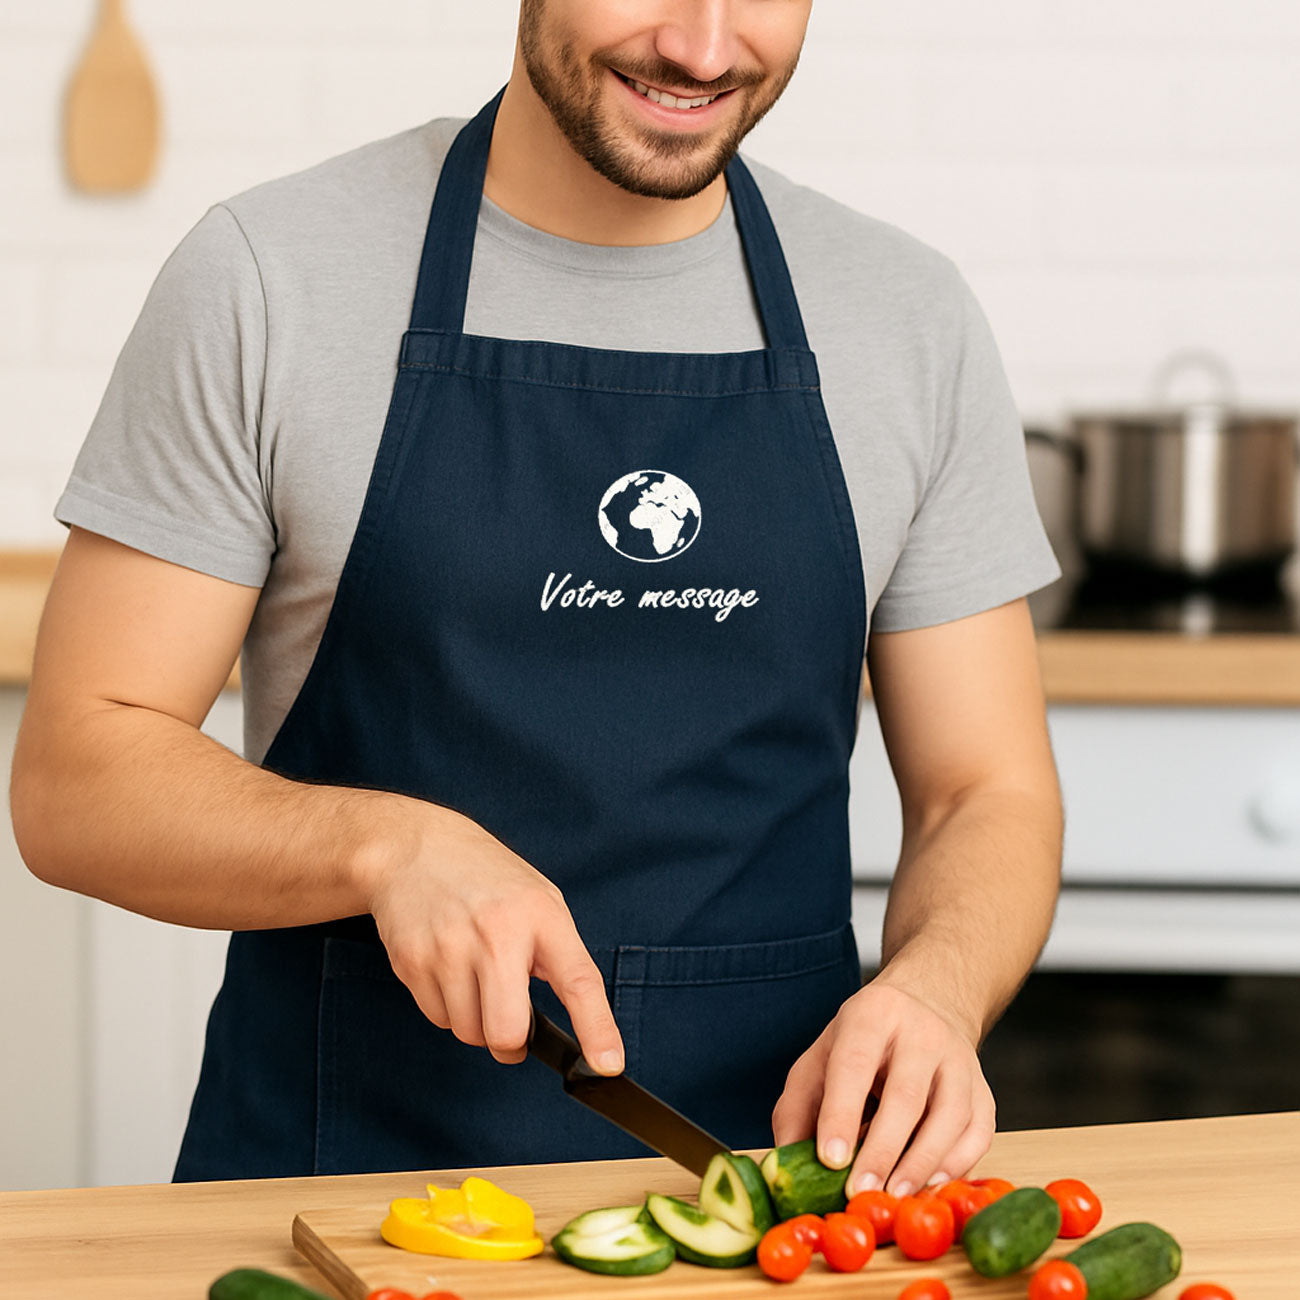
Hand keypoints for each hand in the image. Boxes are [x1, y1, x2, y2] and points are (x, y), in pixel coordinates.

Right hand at [360, 796, 623, 1072]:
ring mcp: (448, 948)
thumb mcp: (539, 899)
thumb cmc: (487, 879)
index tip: (608, 1064)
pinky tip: (449, 970)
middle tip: (513, 1032)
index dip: (597, 1028)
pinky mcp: (412, 961)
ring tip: (476, 980)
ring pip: (469, 1033)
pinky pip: (438, 1019)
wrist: (415, 849)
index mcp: (539, 914)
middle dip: (511, 1045)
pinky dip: (448, 1009)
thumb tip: (576, 1025)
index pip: (577, 981)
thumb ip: (558, 955)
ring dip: (477, 1023)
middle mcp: (495, 932)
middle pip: (506, 1031)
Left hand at [770, 976, 993, 1196]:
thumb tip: (788, 1161)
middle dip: (882, 1151)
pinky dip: (956, 1164)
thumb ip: (798, 1107)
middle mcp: (922, 1032)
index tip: (831, 1159)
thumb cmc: (863, 1042)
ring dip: (921, 1164)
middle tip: (860, 1192)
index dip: (842, 1113)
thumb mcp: (820, 1058)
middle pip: (906, 1096)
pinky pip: (978, 1132)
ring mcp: (960, 1059)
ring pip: (949, 1117)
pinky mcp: (984, 1088)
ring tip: (894, 1196)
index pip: (854, 1064)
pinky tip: (929, 1184)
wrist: (926, 1007)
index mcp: (871, 1015)